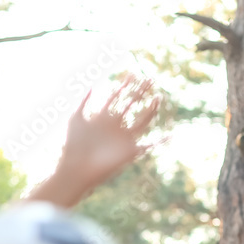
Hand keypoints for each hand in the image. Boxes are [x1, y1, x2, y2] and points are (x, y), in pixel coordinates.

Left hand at [50, 77, 160, 205]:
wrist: (76, 169)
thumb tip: (90, 85)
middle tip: (151, 78)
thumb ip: (83, 102)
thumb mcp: (76, 119)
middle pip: (132, 104)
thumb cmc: (73, 145)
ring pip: (142, 120)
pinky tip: (171, 136)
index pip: (118, 97)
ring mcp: (125, 138)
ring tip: (158, 97)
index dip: (126, 85)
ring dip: (151, 109)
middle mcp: (117, 126)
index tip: (133, 73)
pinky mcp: (130, 152)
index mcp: (105, 117)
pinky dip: (160, 142)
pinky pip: (149, 146)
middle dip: (141, 92)